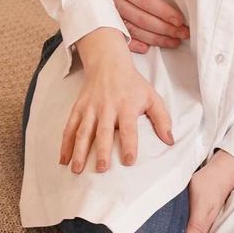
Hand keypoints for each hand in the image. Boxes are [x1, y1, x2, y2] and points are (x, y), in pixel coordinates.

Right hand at [61, 28, 173, 173]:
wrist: (108, 62)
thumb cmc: (132, 84)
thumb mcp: (151, 96)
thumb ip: (162, 119)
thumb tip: (170, 141)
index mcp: (126, 106)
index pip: (129, 128)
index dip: (130, 144)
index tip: (129, 161)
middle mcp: (107, 107)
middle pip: (103, 131)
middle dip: (101, 150)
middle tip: (101, 169)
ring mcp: (90, 107)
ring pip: (83, 131)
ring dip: (79, 151)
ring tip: (77, 170)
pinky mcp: (78, 107)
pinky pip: (70, 126)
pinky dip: (65, 143)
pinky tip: (63, 159)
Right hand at [106, 0, 188, 52]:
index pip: (145, 0)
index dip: (163, 11)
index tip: (180, 20)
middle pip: (142, 19)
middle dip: (165, 28)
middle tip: (184, 33)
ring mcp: (112, 11)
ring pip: (135, 30)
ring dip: (155, 38)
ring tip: (175, 41)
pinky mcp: (110, 18)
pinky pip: (123, 34)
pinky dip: (134, 44)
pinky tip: (147, 49)